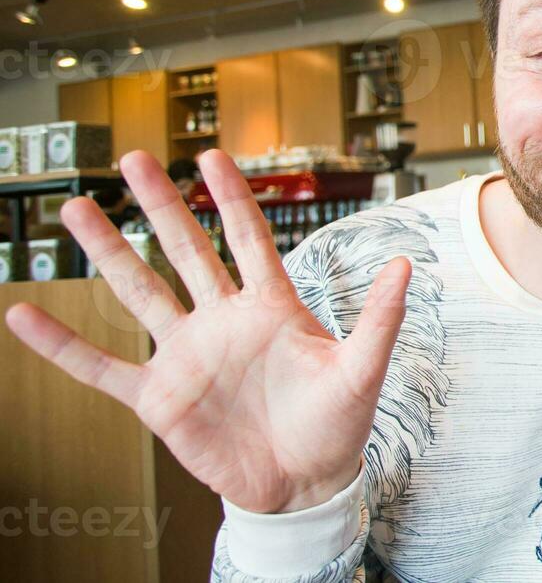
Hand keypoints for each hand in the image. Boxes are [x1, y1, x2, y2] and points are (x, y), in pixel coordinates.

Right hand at [4, 149, 410, 513]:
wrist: (304, 482)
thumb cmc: (337, 424)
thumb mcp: (363, 369)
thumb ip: (381, 317)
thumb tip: (407, 264)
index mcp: (272, 306)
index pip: (247, 238)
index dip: (231, 197)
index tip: (210, 155)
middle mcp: (223, 320)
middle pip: (186, 249)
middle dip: (161, 204)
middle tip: (133, 158)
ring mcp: (187, 355)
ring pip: (139, 292)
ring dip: (107, 252)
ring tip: (74, 209)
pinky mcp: (159, 397)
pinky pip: (101, 367)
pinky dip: (63, 346)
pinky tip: (24, 317)